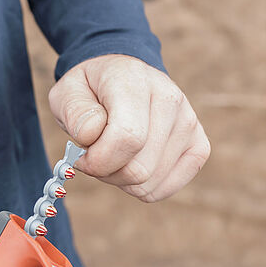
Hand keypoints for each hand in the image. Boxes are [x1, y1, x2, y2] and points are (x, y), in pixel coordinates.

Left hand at [48, 54, 208, 201]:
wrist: (122, 76)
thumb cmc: (91, 90)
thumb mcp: (67, 91)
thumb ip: (74, 111)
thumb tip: (92, 134)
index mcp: (135, 81)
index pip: (127, 138)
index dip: (98, 160)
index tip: (80, 156)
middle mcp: (171, 99)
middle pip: (139, 169)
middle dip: (106, 172)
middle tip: (95, 155)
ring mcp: (190, 123)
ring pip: (149, 183)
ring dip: (121, 180)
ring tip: (114, 155)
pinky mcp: (199, 146)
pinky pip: (165, 189)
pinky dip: (141, 187)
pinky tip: (132, 164)